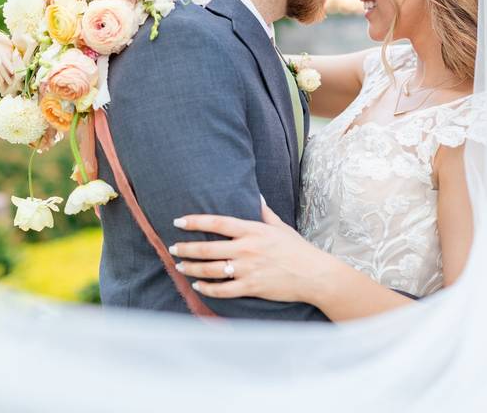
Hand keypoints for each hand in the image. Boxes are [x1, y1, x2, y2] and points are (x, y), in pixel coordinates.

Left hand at [168, 199, 329, 303]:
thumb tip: (257, 196)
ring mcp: (248, 269)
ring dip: (191, 268)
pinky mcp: (252, 287)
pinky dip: (207, 288)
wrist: (314, 275)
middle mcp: (247, 249)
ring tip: (180, 265)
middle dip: (186, 248)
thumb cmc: (297, 249)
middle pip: (208, 248)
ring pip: (210, 269)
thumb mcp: (280, 227)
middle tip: (172, 247)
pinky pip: (223, 290)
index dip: (195, 221)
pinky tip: (198, 285)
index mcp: (253, 231)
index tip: (178, 221)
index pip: (218, 223)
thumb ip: (264, 213)